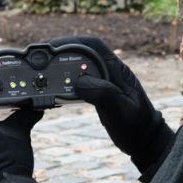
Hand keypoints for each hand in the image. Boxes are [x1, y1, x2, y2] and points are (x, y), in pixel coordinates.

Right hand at [50, 36, 174, 174]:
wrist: (145, 142)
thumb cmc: (137, 126)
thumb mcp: (122, 109)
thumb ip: (103, 93)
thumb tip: (78, 81)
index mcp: (116, 69)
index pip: (92, 45)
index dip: (70, 41)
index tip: (51, 46)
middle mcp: (108, 71)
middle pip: (80, 53)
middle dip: (58, 52)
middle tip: (38, 58)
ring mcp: (102, 82)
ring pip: (76, 67)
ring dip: (58, 67)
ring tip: (40, 71)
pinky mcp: (96, 93)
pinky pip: (77, 81)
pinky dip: (63, 82)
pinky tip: (52, 87)